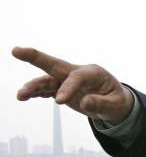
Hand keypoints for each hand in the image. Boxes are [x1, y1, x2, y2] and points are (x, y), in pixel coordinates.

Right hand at [13, 47, 133, 124]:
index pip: (77, 77)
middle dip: (36, 57)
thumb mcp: (116, 105)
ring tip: (20, 96)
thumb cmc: (117, 102)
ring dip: (33, 86)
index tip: (60, 102)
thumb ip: (101, 104)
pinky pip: (47, 90)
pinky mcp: (62, 89)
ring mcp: (68, 81)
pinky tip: (25, 97)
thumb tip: (84, 103)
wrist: (115, 104)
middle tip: (16, 51)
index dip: (68, 88)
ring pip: (47, 80)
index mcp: (94, 73)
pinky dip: (36, 93)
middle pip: (56, 65)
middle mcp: (78, 73)